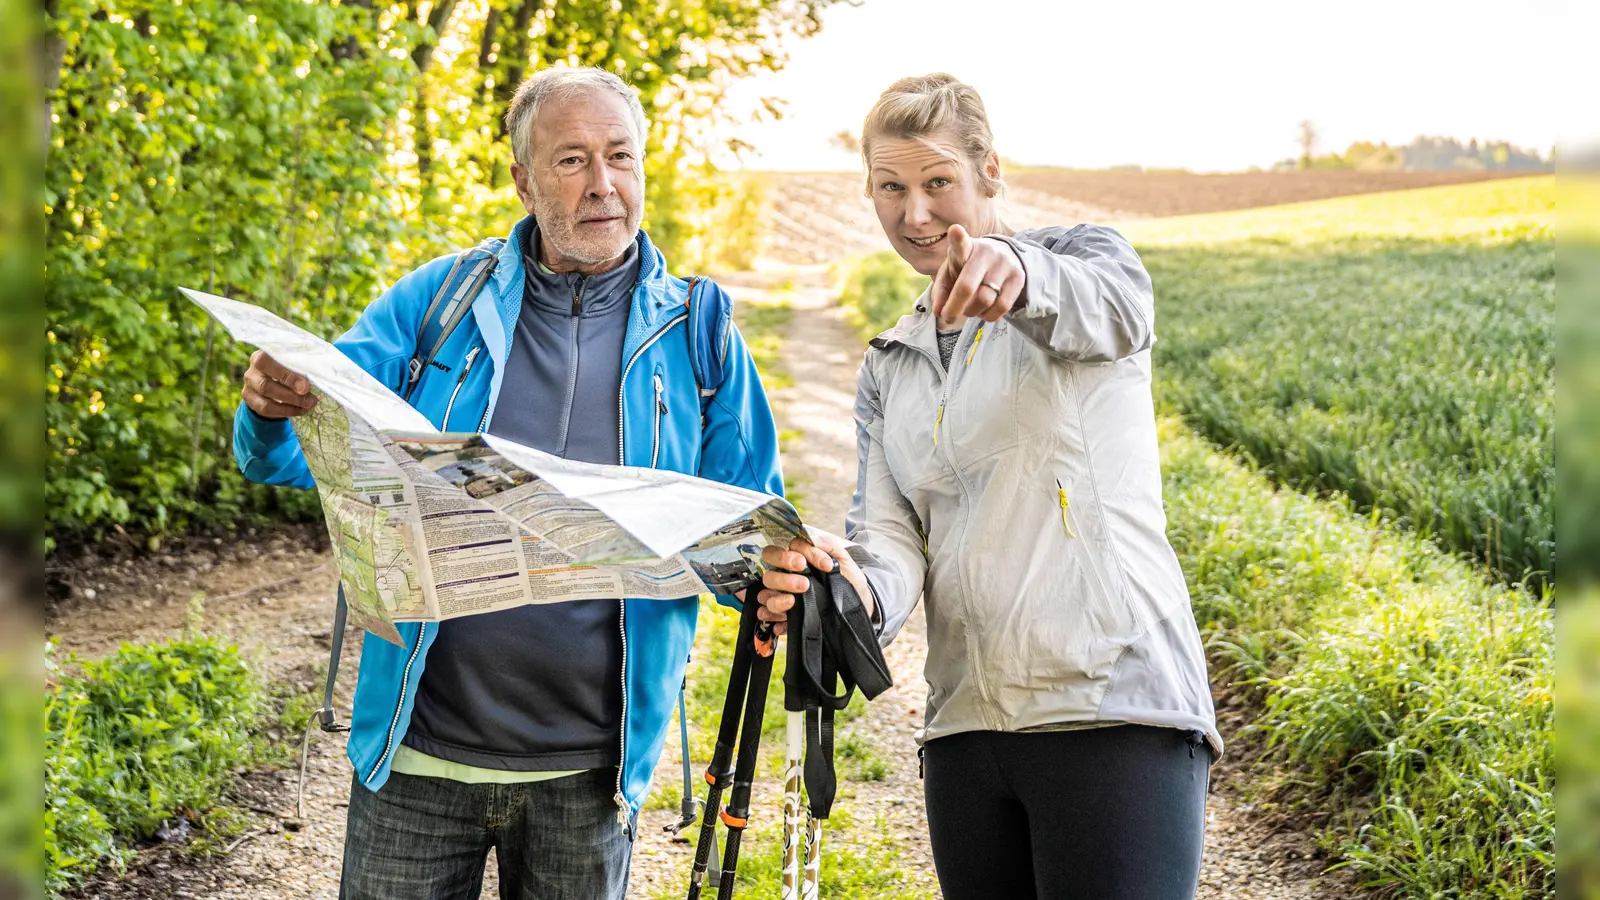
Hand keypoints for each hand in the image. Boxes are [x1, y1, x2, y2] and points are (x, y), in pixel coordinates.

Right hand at [241, 350, 318, 419]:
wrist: (274, 380)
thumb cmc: (290, 367)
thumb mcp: (295, 362)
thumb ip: (303, 366)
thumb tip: (318, 376)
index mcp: (263, 355)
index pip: (270, 363)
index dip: (288, 375)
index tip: (306, 386)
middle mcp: (252, 370)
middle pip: (266, 384)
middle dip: (291, 394)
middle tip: (310, 398)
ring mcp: (249, 385)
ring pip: (266, 400)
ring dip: (290, 404)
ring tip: (308, 404)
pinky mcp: (250, 399)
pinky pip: (266, 409)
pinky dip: (286, 411)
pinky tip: (300, 410)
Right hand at [756, 531, 875, 634]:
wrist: (859, 607)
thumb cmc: (848, 581)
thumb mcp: (844, 560)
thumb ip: (829, 546)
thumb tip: (814, 541)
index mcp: (796, 560)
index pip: (782, 550)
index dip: (798, 555)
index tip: (822, 563)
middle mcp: (785, 577)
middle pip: (769, 572)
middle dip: (784, 578)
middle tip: (804, 583)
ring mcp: (782, 596)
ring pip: (766, 595)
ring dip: (778, 598)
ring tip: (794, 600)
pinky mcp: (784, 616)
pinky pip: (767, 615)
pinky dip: (773, 616)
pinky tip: (786, 617)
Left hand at [930, 224, 1024, 325]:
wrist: (1000, 258)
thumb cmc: (967, 269)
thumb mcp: (950, 274)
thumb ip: (941, 292)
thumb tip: (938, 312)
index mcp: (965, 248)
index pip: (961, 244)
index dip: (957, 238)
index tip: (955, 231)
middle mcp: (986, 252)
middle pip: (967, 286)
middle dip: (954, 307)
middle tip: (947, 316)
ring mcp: (1005, 263)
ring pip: (985, 300)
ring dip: (972, 312)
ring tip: (969, 309)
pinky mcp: (1018, 276)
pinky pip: (1002, 306)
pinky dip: (989, 315)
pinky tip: (984, 311)